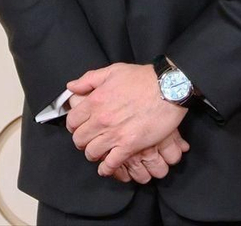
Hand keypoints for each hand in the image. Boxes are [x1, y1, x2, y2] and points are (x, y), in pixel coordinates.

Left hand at [65, 63, 186, 174]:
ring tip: (96, 153)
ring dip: (92, 154)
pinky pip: (112, 163)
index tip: (78, 128)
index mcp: (94, 101)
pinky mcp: (130, 145)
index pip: (72, 120)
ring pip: (92, 152)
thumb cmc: (142, 79)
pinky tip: (105, 169)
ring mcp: (115, 134)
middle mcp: (101, 119)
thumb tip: (72, 87)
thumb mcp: (111, 71)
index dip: (73, 126)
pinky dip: (106, 168)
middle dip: (81, 141)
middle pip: (79, 139)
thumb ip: (88, 80)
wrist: (168, 89)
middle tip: (87, 141)